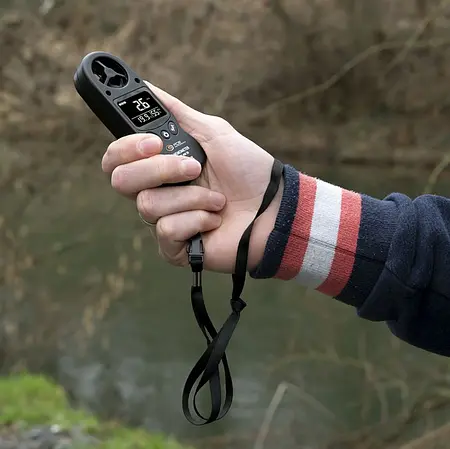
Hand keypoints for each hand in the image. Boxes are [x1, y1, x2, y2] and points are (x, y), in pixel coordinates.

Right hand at [101, 82, 283, 272]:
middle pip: (121, 181)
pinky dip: (197, 220)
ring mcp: (165, 221)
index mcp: (160, 166)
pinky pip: (167, 231)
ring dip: (191, 197)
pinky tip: (215, 220)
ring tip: (217, 199)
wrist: (274, 207)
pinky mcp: (175, 249)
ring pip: (147, 205)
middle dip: (159, 170)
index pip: (117, 158)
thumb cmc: (248, 170)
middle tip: (194, 168)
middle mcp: (157, 193)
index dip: (126, 148)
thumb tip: (146, 87)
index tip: (155, 142)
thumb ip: (177, 112)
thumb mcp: (213, 132)